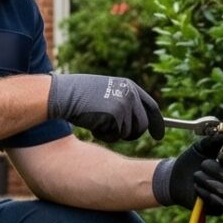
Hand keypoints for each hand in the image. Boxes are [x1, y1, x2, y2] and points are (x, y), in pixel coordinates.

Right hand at [46, 72, 160, 141]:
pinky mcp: (116, 116)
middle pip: (142, 125)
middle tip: (114, 133)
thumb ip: (123, 103)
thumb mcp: (106, 94)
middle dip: (131, 134)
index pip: (151, 107)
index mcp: (129, 87)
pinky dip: (103, 136)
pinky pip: (115, 136)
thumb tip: (137, 123)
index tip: (159, 136)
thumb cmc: (80, 96)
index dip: (157, 123)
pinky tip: (92, 125)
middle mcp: (130, 94)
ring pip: (128, 133)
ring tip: (97, 123)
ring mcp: (124, 104)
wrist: (63, 94)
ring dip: (113, 134)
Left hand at [156, 133, 222, 215]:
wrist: (173, 178)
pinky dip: (204, 193)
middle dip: (215, 170)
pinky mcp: (219, 207)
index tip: (221, 155)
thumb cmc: (191, 161)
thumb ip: (214, 140)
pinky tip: (197, 188)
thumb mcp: (201, 146)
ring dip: (206, 181)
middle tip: (203, 165)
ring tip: (197, 176)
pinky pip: (217, 202)